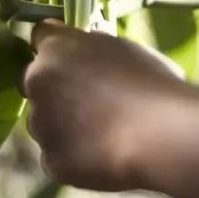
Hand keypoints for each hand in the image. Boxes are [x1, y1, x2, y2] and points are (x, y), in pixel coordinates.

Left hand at [22, 20, 198, 190]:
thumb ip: (95, 49)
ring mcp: (41, 124)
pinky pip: (56, 154)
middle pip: (37, 82)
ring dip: (63, 123)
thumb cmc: (152, 84)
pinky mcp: (51, 161)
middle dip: (56, 88)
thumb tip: (90, 57)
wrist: (160, 136)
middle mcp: (37, 82)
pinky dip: (73, 155)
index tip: (74, 57)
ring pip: (44, 121)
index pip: (41, 36)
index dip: (59, 47)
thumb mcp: (125, 48)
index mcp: (57, 48)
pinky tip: (103, 154)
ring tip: (103, 131)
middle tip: (92, 99)